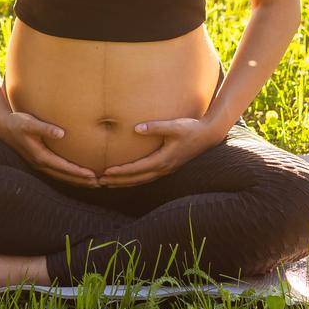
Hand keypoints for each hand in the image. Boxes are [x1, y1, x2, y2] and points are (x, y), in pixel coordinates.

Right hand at [0, 110, 98, 186]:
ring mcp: (38, 163)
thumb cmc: (16, 122)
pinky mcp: (38, 160)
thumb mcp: (29, 123)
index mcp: (40, 156)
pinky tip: (76, 174)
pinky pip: (56, 171)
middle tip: (99, 183)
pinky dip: (68, 174)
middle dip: (81, 180)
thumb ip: (45, 128)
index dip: (79, 173)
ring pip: (60, 176)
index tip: (93, 175)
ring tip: (92, 182)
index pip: (64, 168)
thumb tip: (61, 133)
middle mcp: (40, 163)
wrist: (2, 126)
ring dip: (76, 180)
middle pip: (64, 176)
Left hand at [98, 117, 221, 186]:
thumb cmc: (191, 128)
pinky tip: (128, 177)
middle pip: (136, 179)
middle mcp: (164, 168)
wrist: (208, 135)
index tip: (105, 172)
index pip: (137, 169)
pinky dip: (135, 179)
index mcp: (163, 160)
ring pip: (142, 180)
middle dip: (118, 181)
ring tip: (109, 182)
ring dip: (125, 182)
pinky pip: (148, 176)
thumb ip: (155, 127)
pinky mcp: (168, 166)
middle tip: (100, 182)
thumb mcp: (174, 126)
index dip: (120, 172)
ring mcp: (166, 169)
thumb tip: (135, 129)